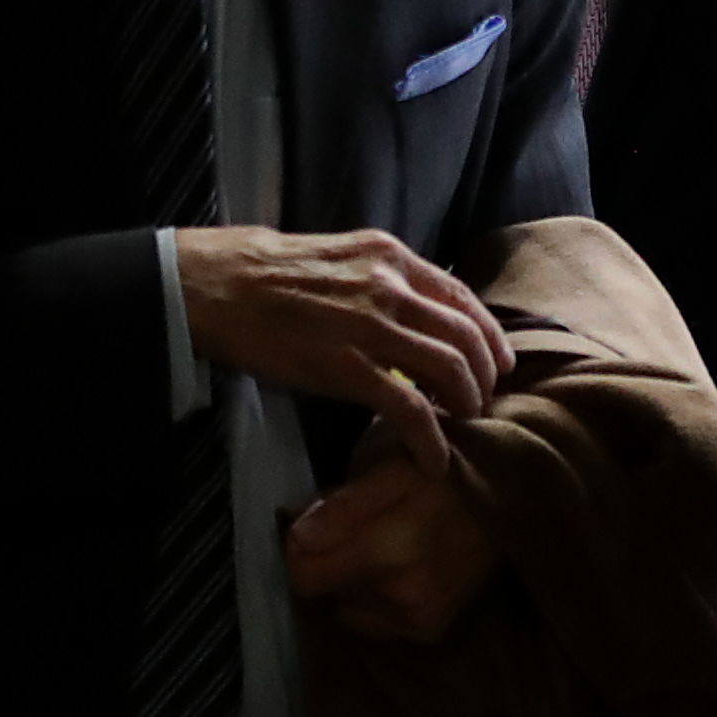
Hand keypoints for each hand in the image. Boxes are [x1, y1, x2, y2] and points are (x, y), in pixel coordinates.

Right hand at [172, 225, 511, 471]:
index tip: (497, 362)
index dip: (488, 334)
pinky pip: (408, 408)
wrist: (219, 284)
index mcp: (388, 256)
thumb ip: (379, 277)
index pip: (461, 295)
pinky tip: (433, 461)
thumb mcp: (340, 255)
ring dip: (465, 406)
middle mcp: (389, 286)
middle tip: (481, 403)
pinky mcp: (345, 367)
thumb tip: (411, 308)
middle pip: (466, 336)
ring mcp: (370, 326)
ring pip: (449, 370)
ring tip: (462, 427)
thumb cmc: (268, 271)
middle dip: (484, 377)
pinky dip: (430, 439)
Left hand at [285, 455, 502, 642]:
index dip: (296, 547)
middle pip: (320, 589)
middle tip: (348, 529)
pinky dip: (374, 598)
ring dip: (350, 578)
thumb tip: (295, 534)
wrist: (510, 500)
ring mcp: (415, 616)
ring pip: (345, 603)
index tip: (309, 525)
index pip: (303, 573)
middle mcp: (399, 592)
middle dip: (323, 559)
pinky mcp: (428, 629)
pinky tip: (397, 569)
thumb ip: (341, 504)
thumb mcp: (391, 467)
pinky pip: (373, 620)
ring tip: (380, 544)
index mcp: (387, 547)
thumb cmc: (443, 472)